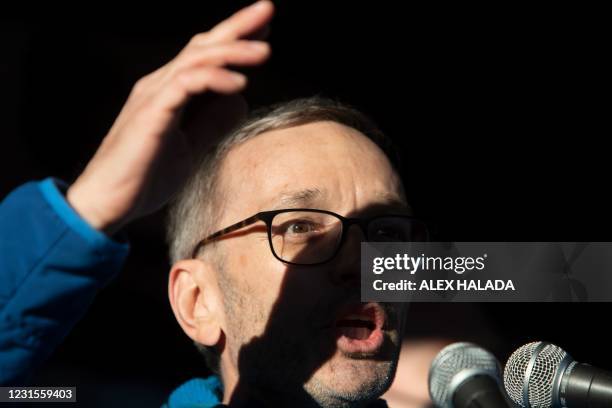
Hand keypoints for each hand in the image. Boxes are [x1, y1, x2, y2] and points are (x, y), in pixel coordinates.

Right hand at [67, 0, 273, 234]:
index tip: (264, 29)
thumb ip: (212, 123)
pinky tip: (238, 83)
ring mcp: (153, 96)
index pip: (205, 56)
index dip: (234, 39)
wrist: (106, 203)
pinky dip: (214, 80)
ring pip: (196, 60)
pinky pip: (185, 86)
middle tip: (268, 10)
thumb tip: (240, 101)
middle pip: (202, 45)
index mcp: (169, 92)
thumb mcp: (189, 148)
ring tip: (264, 50)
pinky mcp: (150, 113)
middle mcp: (159, 85)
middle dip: (237, 27)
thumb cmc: (143, 177)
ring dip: (232, 51)